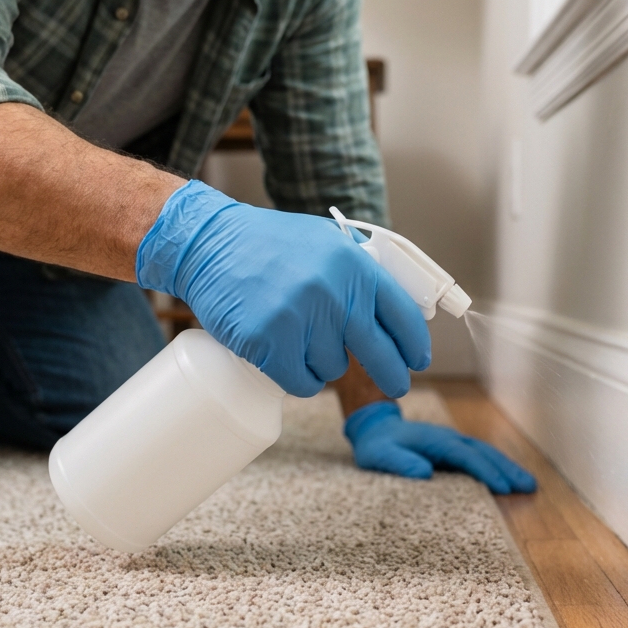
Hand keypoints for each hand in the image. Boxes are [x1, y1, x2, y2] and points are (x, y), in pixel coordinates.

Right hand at [135, 181, 430, 396]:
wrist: (209, 244)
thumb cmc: (269, 244)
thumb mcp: (326, 242)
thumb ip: (361, 271)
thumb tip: (398, 310)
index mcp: (354, 265)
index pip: (402, 315)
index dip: (414, 344)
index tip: (417, 360)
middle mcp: (333, 292)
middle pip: (379, 354)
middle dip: (392, 375)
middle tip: (396, 386)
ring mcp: (300, 319)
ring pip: (334, 370)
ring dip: (322, 363)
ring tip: (299, 336)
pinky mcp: (268, 343)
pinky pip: (302, 383)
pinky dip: (297, 378)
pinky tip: (286, 358)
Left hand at [344, 401, 536, 493]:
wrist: (375, 428)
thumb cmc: (376, 446)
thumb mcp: (379, 456)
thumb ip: (399, 463)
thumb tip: (425, 472)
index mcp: (433, 440)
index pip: (463, 455)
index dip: (484, 471)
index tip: (502, 487)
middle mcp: (447, 438)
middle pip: (482, 452)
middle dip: (506, 468)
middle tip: (529, 487)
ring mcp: (452, 442)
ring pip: (485, 453)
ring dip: (507, 467)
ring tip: (529, 484)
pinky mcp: (452, 449)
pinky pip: (479, 457)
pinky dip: (497, 466)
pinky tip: (509, 479)